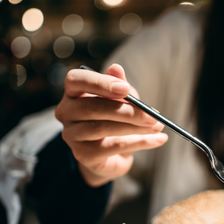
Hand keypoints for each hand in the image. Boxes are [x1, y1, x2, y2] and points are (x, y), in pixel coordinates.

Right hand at [55, 64, 168, 186]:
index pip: (75, 80)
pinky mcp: (83, 155)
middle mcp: (65, 112)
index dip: (100, 83)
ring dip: (134, 127)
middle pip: (91, 107)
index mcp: (73, 92)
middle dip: (126, 111)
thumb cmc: (114, 118)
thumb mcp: (121, 98)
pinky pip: (112, 147)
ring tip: (157, 126)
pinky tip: (157, 139)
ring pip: (101, 128)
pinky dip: (139, 143)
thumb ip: (119, 85)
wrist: (112, 153)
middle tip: (152, 115)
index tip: (125, 89)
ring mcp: (72, 135)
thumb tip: (116, 68)